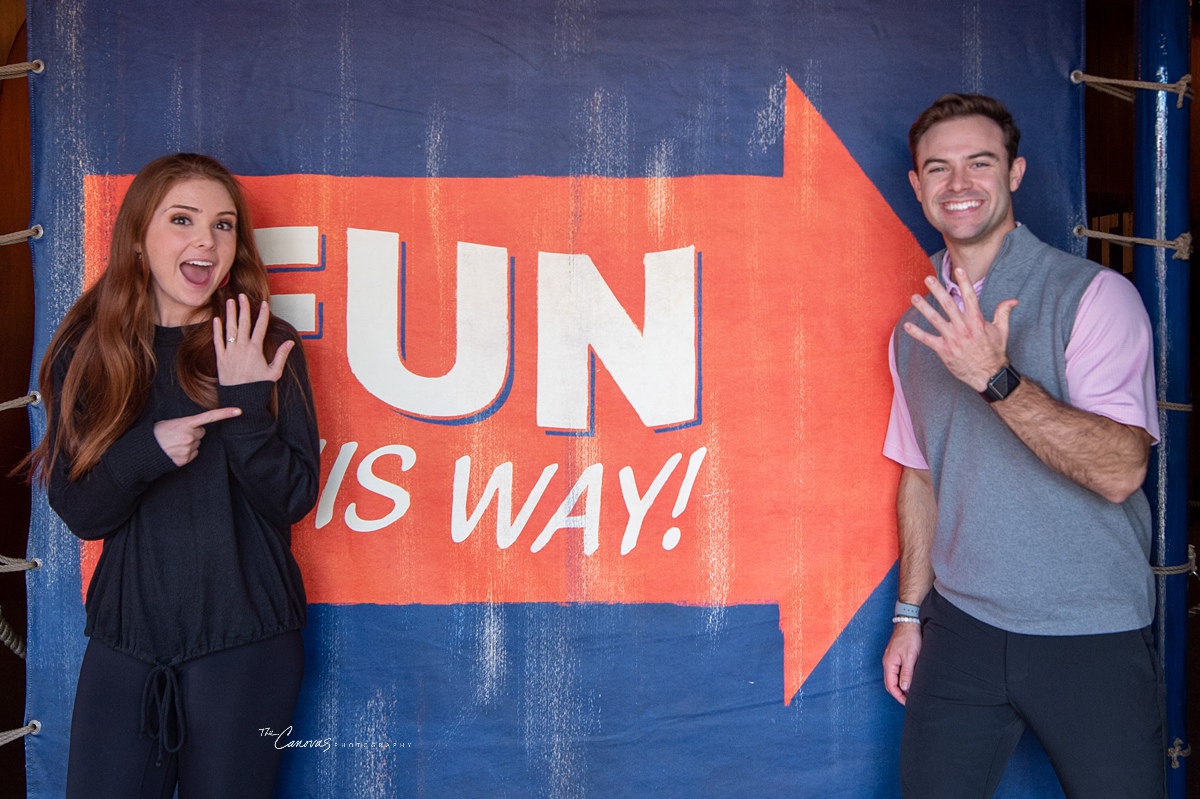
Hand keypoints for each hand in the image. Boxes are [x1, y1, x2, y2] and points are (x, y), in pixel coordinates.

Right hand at [153, 407, 242, 466]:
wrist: (145, 452)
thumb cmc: (157, 434)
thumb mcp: (170, 423)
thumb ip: (186, 424)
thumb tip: (197, 428)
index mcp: (185, 423)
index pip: (209, 417)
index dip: (225, 413)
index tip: (239, 411)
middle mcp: (189, 436)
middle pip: (201, 432)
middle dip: (193, 433)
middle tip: (178, 434)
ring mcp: (188, 449)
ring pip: (197, 444)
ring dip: (190, 443)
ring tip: (175, 443)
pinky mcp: (186, 460)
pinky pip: (194, 454)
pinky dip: (187, 453)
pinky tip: (176, 451)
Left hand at [213, 294, 294, 385]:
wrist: (241, 398)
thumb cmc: (259, 386)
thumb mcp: (274, 372)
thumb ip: (281, 355)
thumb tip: (290, 342)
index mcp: (256, 349)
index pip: (260, 327)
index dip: (263, 314)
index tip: (264, 303)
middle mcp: (242, 347)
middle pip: (243, 323)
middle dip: (243, 308)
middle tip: (242, 296)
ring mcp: (230, 352)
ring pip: (230, 328)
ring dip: (230, 314)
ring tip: (229, 302)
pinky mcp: (221, 358)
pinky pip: (218, 341)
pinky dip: (217, 330)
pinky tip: (216, 319)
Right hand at [882, 621, 921, 704]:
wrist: (909, 621)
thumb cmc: (910, 638)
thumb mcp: (910, 657)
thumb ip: (907, 673)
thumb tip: (904, 688)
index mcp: (889, 664)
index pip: (891, 686)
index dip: (899, 696)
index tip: (908, 703)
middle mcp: (887, 662)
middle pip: (890, 683)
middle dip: (899, 693)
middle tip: (910, 700)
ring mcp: (890, 658)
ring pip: (893, 677)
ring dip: (901, 686)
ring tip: (911, 692)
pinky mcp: (895, 655)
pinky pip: (896, 671)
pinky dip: (902, 678)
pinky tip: (910, 679)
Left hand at [903, 268, 1016, 391]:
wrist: (989, 375)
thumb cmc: (994, 352)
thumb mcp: (1002, 330)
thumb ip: (1003, 312)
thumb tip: (1013, 300)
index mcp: (977, 320)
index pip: (970, 296)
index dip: (964, 282)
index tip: (958, 269)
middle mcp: (964, 327)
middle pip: (949, 304)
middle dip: (938, 290)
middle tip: (928, 278)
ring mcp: (953, 339)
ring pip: (935, 319)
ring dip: (924, 307)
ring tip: (914, 297)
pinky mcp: (944, 350)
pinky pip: (927, 340)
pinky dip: (916, 333)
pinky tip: (906, 326)